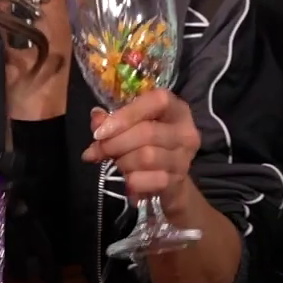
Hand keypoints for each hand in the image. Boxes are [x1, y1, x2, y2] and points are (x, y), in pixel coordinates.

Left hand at [83, 88, 201, 207]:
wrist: (169, 181)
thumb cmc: (148, 145)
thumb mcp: (132, 126)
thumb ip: (112, 120)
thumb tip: (97, 118)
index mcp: (177, 110)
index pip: (158, 102)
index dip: (127, 114)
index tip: (101, 132)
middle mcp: (186, 132)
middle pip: (148, 132)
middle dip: (115, 143)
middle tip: (97, 152)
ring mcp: (184, 158)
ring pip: (146, 157)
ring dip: (123, 162)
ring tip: (117, 163)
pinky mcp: (177, 181)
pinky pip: (148, 180)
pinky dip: (132, 181)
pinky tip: (128, 179)